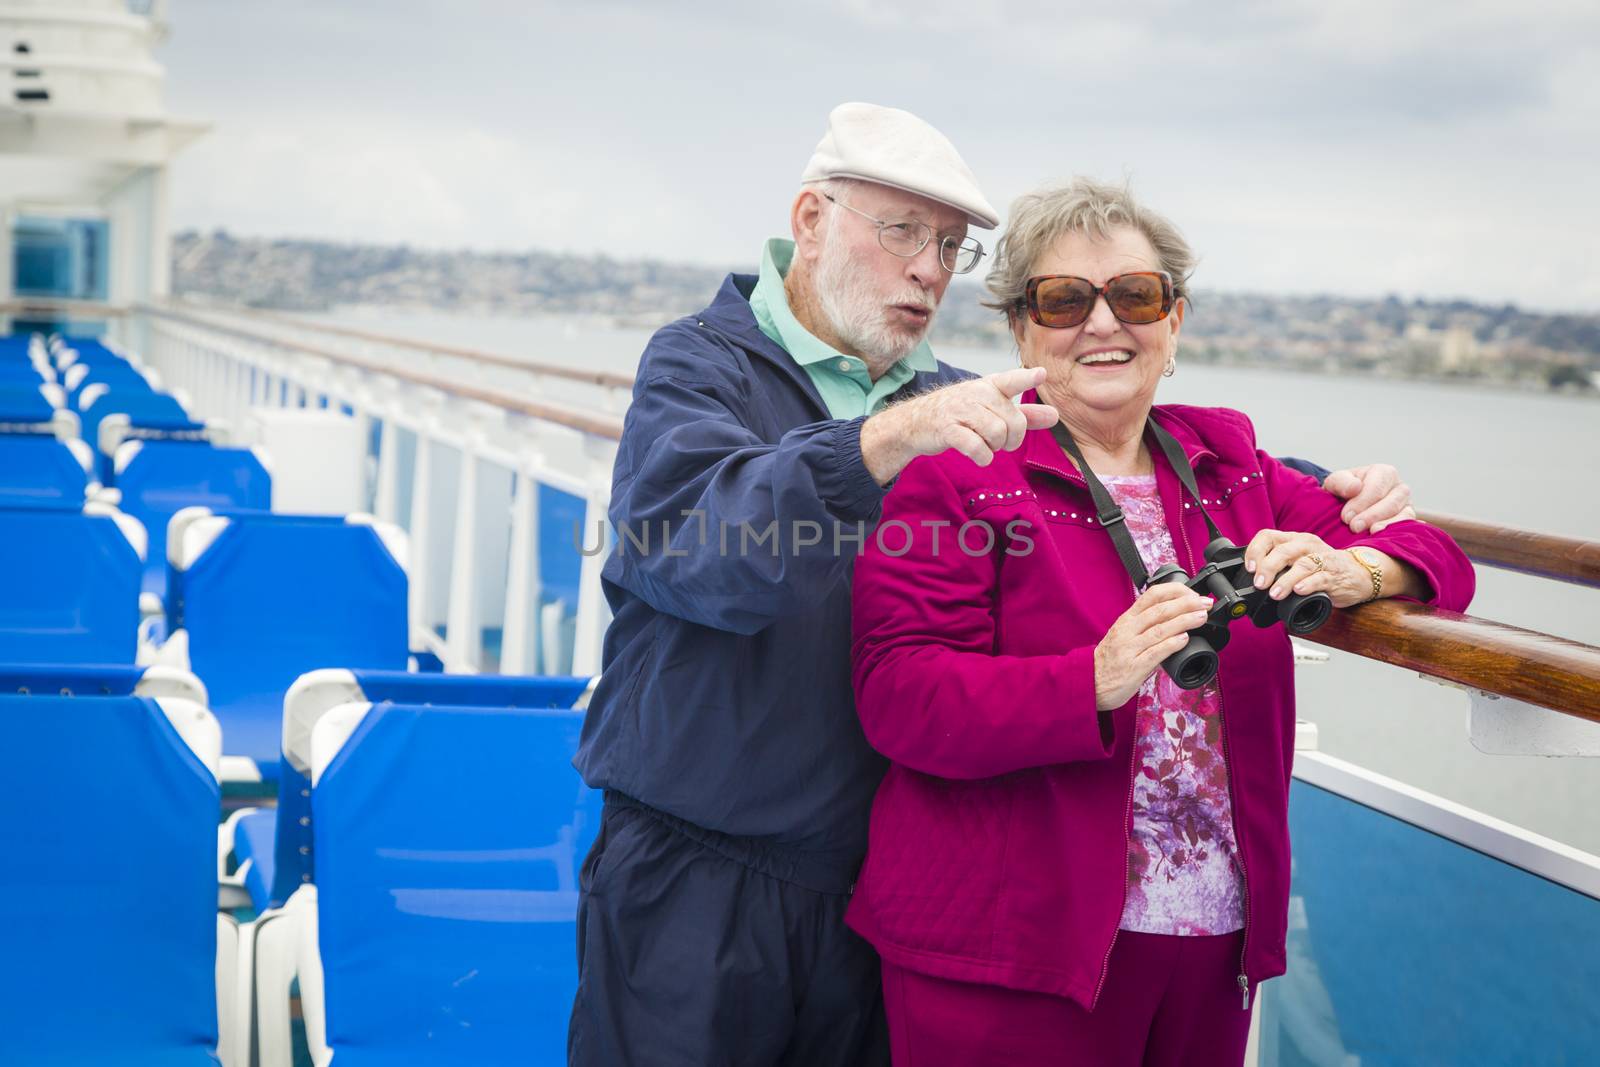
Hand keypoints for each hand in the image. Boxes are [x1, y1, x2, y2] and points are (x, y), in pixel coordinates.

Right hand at [860, 366, 1058, 484]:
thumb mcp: (992, 410)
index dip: (1026, 378)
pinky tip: (980, 456)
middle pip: (1013, 422)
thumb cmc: (961, 415)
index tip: (1041, 374)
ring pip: (996, 434)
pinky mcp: (947, 429)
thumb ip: (1025, 414)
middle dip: (1012, 440)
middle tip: (1000, 443)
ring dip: (995, 448)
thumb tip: (1056, 416)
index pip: (1011, 380)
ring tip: (985, 446)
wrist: (915, 423)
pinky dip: (983, 457)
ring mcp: (960, 410)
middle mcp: (976, 393)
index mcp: (990, 386)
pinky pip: (976, 447)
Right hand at [1093, 583, 1212, 709]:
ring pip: (1160, 629)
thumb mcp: (1123, 635)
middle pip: (1160, 610)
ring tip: (1202, 617)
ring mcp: (1130, 648)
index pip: (1152, 595)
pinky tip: (1185, 639)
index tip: (1192, 594)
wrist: (1090, 682)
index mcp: (1127, 619)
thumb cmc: (1110, 660)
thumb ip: (1145, 626)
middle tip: (1204, 603)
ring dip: (1185, 621)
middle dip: (1186, 604)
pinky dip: (1172, 644)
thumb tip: (1175, 620)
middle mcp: (1128, 630)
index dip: (1175, 591)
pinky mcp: (1134, 667)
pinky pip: (1155, 652)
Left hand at [1243, 529, 1375, 607]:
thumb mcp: (1297, 559)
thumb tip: (1253, 578)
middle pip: (1283, 551)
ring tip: (1275, 593)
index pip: (1268, 536)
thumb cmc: (1322, 567)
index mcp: (1294, 540)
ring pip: (1302, 565)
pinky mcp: (1334, 575)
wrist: (1358, 573)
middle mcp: (1307, 545)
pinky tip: (1299, 591)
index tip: (1249, 568)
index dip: (1255, 551)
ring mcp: (1322, 559)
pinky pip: (1320, 577)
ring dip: (1285, 580)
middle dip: (1267, 568)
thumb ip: (1278, 565)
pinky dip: (1308, 584)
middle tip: (1259, 584)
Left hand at [1322, 464, 1414, 532]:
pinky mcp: (1408, 523)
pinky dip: (1396, 533)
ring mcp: (1407, 506)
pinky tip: (1383, 538)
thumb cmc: (1342, 492)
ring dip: (1386, 525)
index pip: (1377, 487)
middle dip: (1372, 515)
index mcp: (1384, 473)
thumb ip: (1341, 482)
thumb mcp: (1335, 483)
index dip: (1362, 502)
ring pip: (1403, 515)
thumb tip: (1355, 487)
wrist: (1345, 506)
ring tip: (1370, 533)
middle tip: (1354, 527)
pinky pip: (1407, 528)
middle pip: (1392, 502)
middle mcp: (1400, 488)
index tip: (1346, 517)